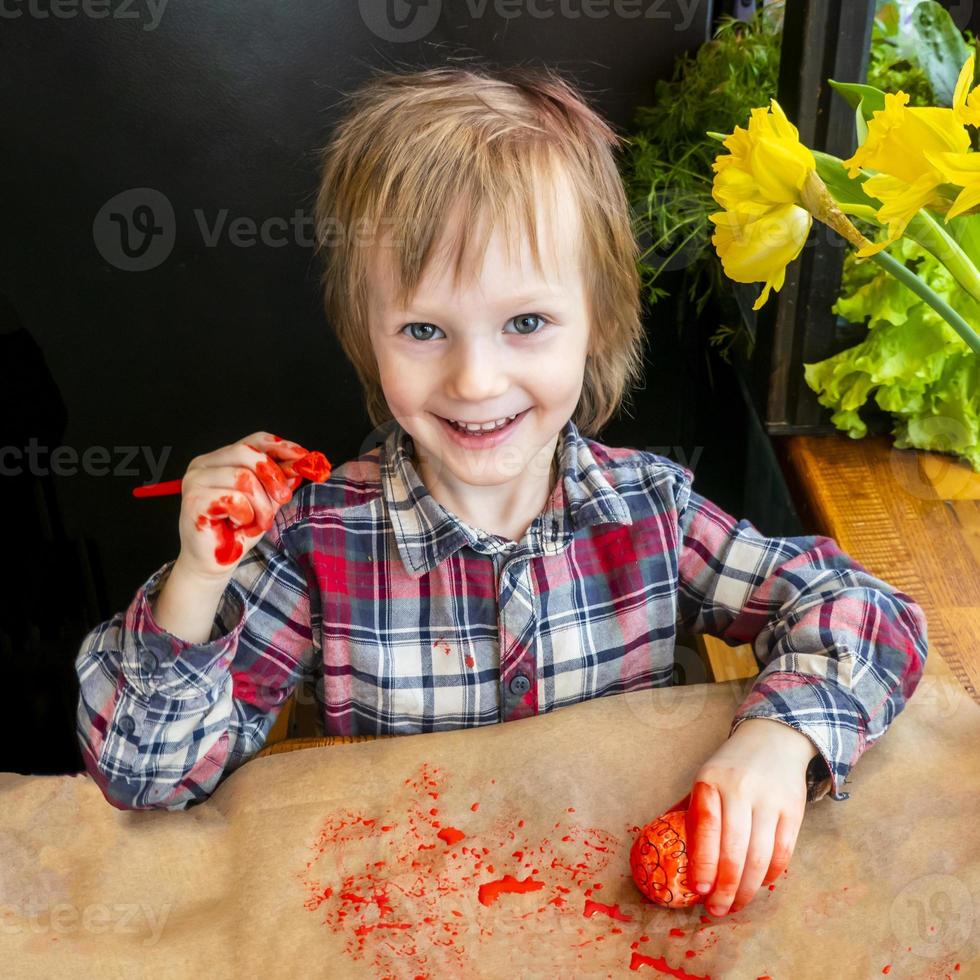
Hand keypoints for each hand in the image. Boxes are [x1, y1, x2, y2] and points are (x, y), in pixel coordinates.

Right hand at [177, 431, 309, 579]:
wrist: (214, 562)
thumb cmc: (236, 531)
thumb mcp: (267, 501)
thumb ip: (279, 480)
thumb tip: (300, 463)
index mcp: (221, 459)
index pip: (254, 440)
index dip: (281, 447)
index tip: (303, 458)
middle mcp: (204, 464)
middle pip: (247, 453)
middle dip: (273, 476)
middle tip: (284, 497)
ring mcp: (195, 480)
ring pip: (242, 477)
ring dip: (261, 504)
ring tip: (258, 521)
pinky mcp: (194, 500)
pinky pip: (233, 499)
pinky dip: (245, 514)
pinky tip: (238, 524)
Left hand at [665, 718, 816, 916]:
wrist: (773, 738)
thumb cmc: (731, 766)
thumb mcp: (704, 777)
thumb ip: (688, 810)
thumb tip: (659, 847)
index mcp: (711, 780)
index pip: (706, 827)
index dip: (702, 863)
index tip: (697, 891)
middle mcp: (741, 788)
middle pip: (735, 849)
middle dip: (726, 887)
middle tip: (717, 910)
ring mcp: (770, 799)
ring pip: (760, 856)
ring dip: (748, 889)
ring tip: (736, 905)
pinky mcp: (793, 809)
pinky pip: (783, 851)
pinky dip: (771, 875)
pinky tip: (759, 884)